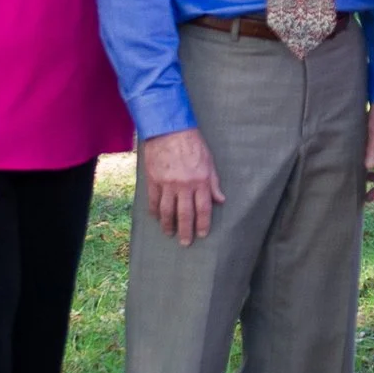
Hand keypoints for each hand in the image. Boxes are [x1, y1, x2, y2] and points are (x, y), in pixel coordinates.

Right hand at [140, 128, 223, 245]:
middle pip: (185, 215)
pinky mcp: (153, 180)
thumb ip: (213, 183)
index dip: (203, 224)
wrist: (168, 130)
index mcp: (201, 181)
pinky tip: (156, 219)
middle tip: (185, 243)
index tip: (202, 234)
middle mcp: (184, 185)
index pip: (203, 209)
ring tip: (169, 234)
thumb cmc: (192, 144)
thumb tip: (220, 200)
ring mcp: (167, 184)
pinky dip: (154, 212)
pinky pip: (153, 201)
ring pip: (167, 211)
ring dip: (168, 225)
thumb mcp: (209, 161)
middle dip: (185, 231)